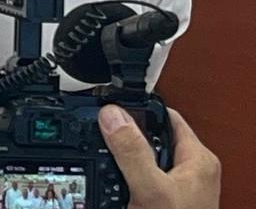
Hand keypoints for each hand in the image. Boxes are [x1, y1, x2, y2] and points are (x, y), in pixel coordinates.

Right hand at [99, 106, 219, 208]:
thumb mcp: (151, 188)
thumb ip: (132, 152)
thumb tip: (112, 115)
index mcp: (199, 159)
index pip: (167, 115)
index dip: (138, 107)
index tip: (113, 105)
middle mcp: (194, 171)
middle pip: (154, 135)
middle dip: (128, 134)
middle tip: (105, 133)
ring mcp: (182, 187)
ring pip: (148, 156)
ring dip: (127, 156)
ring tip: (107, 158)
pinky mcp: (171, 200)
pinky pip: (146, 176)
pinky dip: (130, 176)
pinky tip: (117, 184)